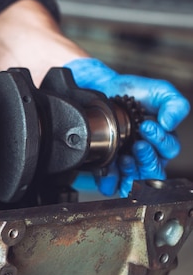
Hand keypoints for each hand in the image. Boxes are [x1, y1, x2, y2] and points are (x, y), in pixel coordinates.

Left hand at [65, 58, 189, 196]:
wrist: (101, 90)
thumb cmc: (130, 92)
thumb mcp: (159, 91)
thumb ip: (173, 104)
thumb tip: (170, 123)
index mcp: (161, 140)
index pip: (169, 149)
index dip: (160, 141)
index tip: (147, 126)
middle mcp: (146, 155)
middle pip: (155, 170)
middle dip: (147, 159)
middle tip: (136, 145)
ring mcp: (126, 163)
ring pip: (135, 180)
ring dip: (130, 172)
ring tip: (122, 158)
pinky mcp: (107, 167)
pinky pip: (110, 183)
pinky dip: (109, 180)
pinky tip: (107, 169)